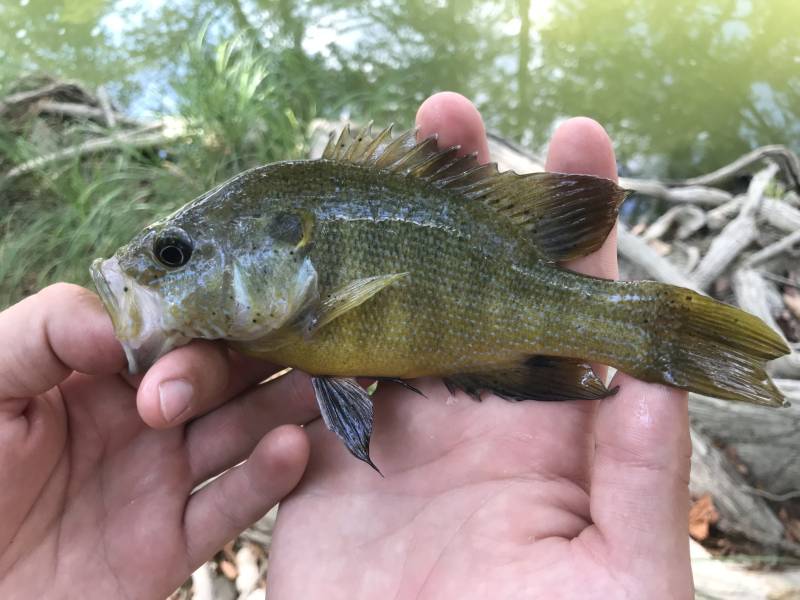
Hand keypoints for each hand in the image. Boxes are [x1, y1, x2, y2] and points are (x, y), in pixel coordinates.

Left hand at [0, 284, 315, 598]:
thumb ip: (47, 332)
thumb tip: (132, 329)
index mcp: (104, 377)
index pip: (176, 332)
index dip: (212, 316)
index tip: (252, 299)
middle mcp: (144, 422)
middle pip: (221, 379)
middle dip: (256, 360)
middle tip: (293, 345)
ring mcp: (161, 482)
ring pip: (240, 435)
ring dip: (283, 407)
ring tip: (322, 384)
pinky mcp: (170, 544)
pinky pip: (229, 509)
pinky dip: (267, 480)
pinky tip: (292, 449)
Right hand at [267, 93, 692, 598]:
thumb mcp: (622, 578)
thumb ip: (640, 477)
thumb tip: (661, 374)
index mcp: (545, 431)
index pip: (564, 303)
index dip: (572, 221)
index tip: (578, 139)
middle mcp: (465, 416)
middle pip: (459, 279)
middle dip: (456, 196)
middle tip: (448, 116)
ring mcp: (387, 433)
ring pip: (370, 311)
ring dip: (356, 241)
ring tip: (345, 165)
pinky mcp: (316, 464)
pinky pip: (289, 384)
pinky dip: (277, 333)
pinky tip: (273, 273)